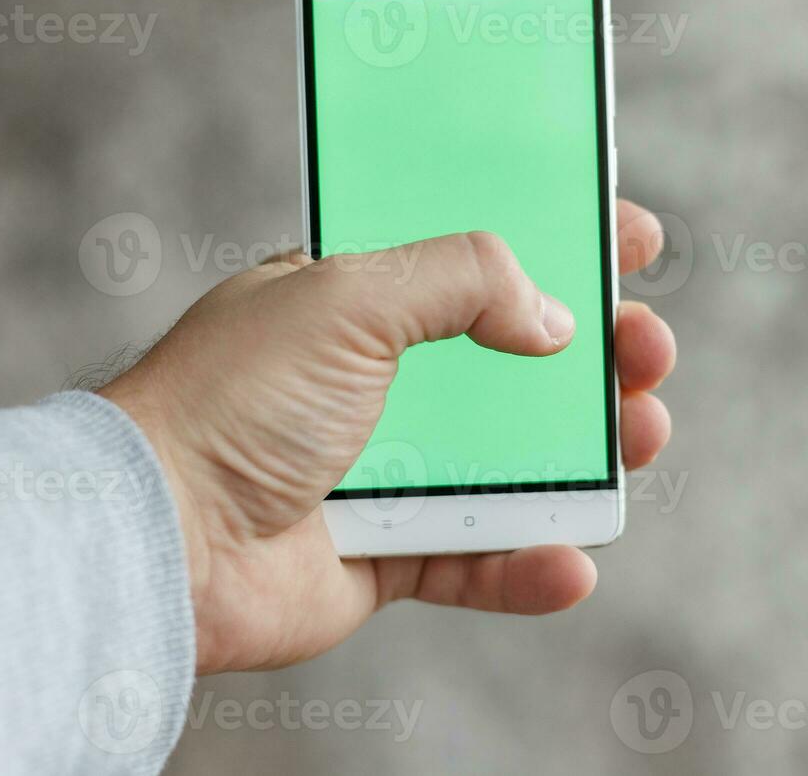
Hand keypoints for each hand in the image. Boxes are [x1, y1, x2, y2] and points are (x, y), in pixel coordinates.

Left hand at [101, 200, 677, 674]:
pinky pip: (477, 560)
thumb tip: (552, 319)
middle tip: (648, 345)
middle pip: (516, 362)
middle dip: (598, 351)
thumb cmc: (233, 399)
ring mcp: (385, 467)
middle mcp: (377, 380)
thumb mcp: (349, 294)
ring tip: (645, 435)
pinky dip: (529, 564)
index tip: (630, 242)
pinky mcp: (385, 553)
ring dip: (592, 451)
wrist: (159, 535)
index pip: (477, 258)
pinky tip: (572, 560)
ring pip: (517, 460)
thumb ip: (462, 278)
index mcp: (358, 299)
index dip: (559, 245)